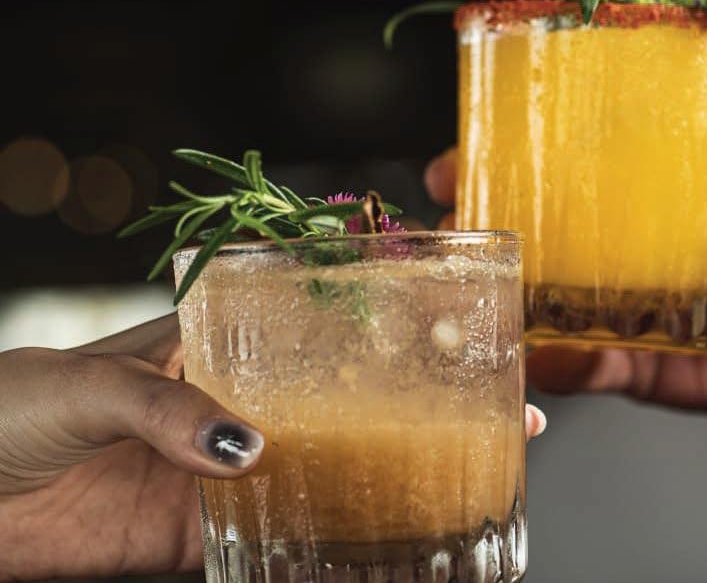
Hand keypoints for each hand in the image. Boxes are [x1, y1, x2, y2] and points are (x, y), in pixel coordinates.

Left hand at [0, 315, 546, 580]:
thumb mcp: (87, 386)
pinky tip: (364, 557)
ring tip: (445, 488)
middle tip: (482, 417)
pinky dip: (312, 554)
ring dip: (374, 484)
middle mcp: (226, 404)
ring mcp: (213, 472)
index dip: (378, 327)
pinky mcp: (189, 536)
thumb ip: (165, 410)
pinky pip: (264, 546)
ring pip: (313, 475)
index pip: (309, 327)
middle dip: (404, 410)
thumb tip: (247, 451)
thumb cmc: (6, 408)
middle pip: (334, 405)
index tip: (446, 330)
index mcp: (209, 345)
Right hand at [425, 147, 706, 413]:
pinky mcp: (630, 366)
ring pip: (536, 307)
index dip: (502, 159)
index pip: (560, 165)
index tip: (458, 161)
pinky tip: (540, 370)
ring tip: (471, 312)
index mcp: (644, 192)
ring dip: (498, 308)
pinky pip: (580, 369)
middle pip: (526, 236)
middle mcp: (614, 248)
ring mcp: (615, 308)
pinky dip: (555, 371)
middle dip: (475, 235)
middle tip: (446, 237)